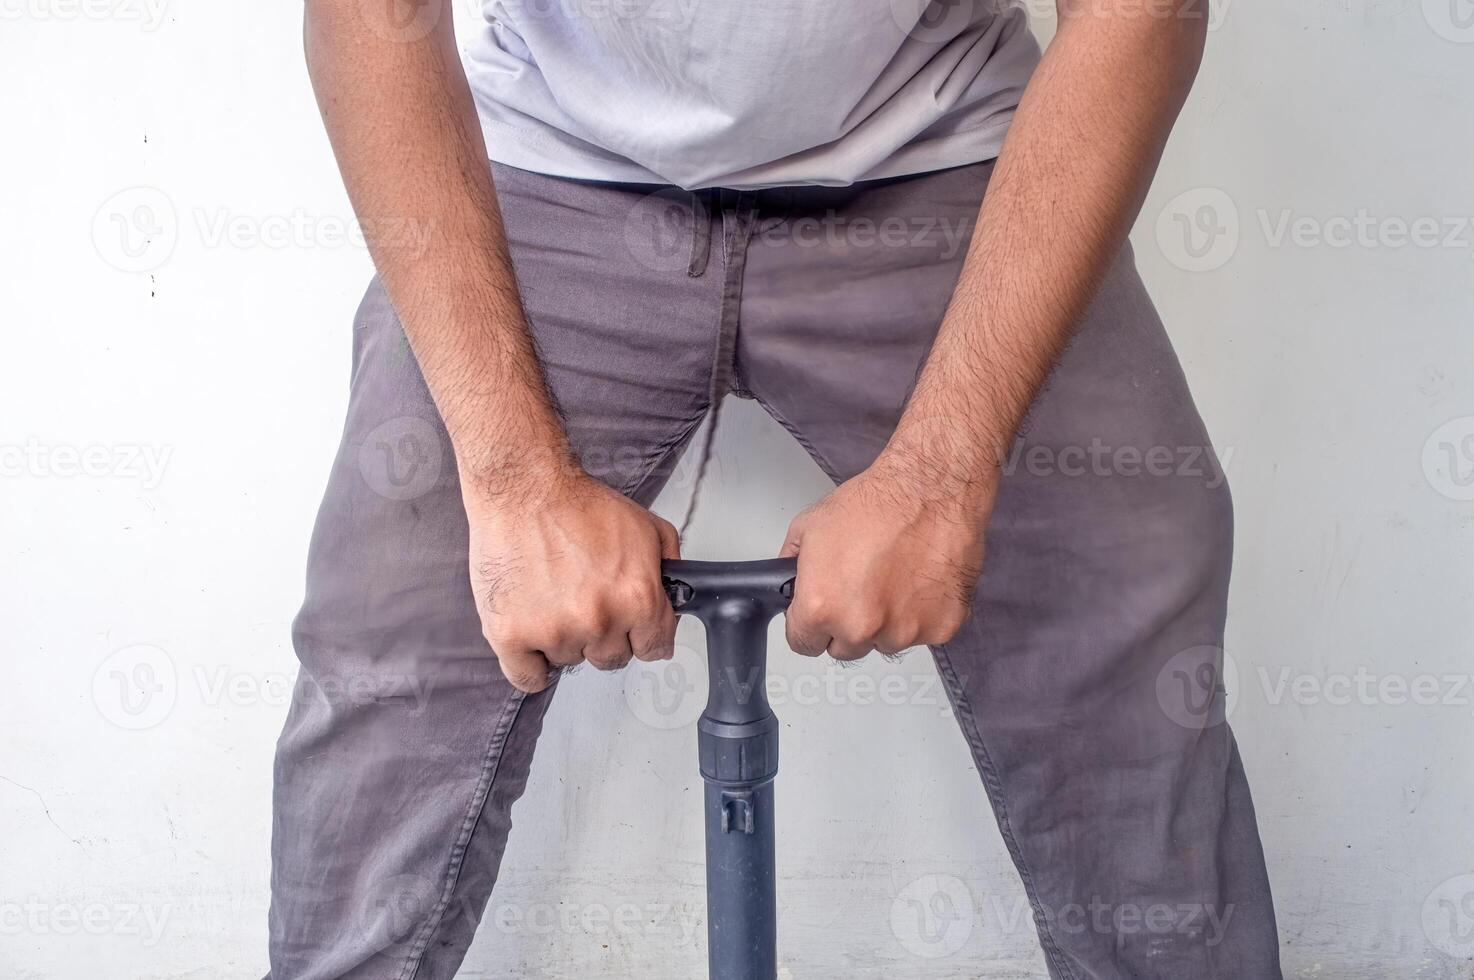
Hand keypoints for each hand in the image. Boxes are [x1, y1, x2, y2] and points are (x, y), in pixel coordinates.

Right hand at [462, 463, 679, 692]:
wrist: (524, 488)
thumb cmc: (578, 504)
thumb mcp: (648, 528)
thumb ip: (669, 569)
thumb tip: (674, 598)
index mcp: (637, 598)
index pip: (654, 649)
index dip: (644, 636)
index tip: (633, 629)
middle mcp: (599, 621)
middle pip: (611, 658)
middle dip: (603, 635)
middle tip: (585, 601)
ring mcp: (553, 632)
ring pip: (569, 662)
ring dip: (564, 640)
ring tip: (552, 598)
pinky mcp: (510, 635)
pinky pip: (528, 678)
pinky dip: (531, 664)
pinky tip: (532, 636)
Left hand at [780, 454, 991, 659]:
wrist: (931, 488)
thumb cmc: (876, 503)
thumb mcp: (809, 526)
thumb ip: (791, 566)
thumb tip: (788, 584)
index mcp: (822, 607)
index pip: (804, 644)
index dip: (809, 627)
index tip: (819, 616)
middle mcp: (861, 628)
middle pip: (846, 648)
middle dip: (849, 625)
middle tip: (861, 587)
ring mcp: (905, 632)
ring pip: (887, 643)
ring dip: (888, 622)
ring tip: (895, 577)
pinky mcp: (942, 627)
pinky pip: (924, 634)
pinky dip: (923, 614)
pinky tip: (921, 579)